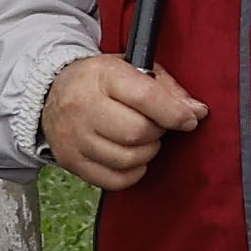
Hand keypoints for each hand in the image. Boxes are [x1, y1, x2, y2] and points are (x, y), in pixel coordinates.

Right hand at [41, 53, 206, 192]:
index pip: (145, 97)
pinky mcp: (70, 160)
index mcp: (103, 76)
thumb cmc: (102, 81)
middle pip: (136, 132)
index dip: (174, 113)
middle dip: (158, 132)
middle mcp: (83, 106)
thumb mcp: (134, 69)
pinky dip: (132, 173)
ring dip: (147, 153)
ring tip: (143, 139)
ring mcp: (73, 136)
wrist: (53, 92)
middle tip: (157, 126)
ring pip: (126, 158)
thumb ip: (169, 89)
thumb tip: (197, 111)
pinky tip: (132, 158)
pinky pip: (113, 180)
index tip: (190, 119)